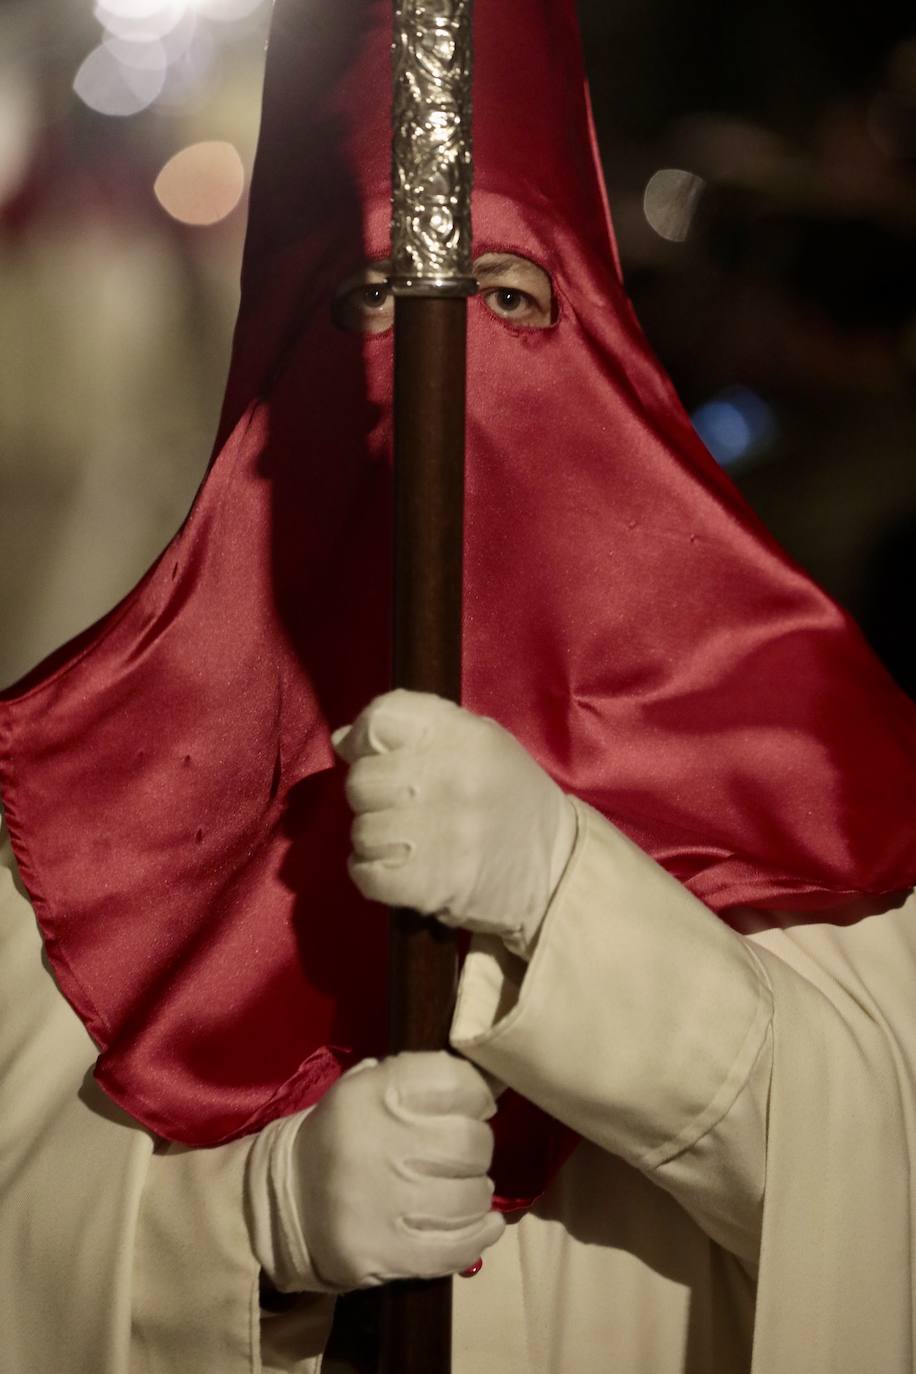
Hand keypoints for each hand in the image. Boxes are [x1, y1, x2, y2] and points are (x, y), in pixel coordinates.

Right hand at [291, 1053, 503, 1288]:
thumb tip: (487, 1084)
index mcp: (373, 1094)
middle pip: (471, 1141)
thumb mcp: (363, 1088)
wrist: (285, 1202)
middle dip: (475, 1147)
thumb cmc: (341, 1137)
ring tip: (459, 1190)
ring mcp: (386, 1203)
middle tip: (461, 1154)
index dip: (474, 1094)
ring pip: (472, 1196)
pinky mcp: (389, 1254)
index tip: (471, 1105)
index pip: (455, 1080)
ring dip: (475, 1193)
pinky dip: (480, 1235)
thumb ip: (418, 1078)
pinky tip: (484, 1225)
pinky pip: (459, 1246)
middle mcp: (380, 1144)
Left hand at [333, 690, 576, 958]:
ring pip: (362, 830)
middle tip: (399, 805)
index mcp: (465, 735)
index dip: (366, 737)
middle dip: (371, 794)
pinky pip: (366, 873)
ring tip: (405, 840)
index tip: (373, 753)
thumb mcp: (482, 744)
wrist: (556, 869)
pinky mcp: (431, 884)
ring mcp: (441, 834)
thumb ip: (415, 731)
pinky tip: (397, 866)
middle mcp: (451, 778)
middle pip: (361, 779)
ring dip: (375, 838)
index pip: (382, 718)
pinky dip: (372, 873)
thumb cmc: (512, 798)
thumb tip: (343, 740)